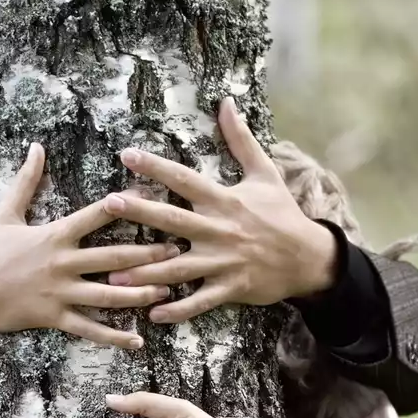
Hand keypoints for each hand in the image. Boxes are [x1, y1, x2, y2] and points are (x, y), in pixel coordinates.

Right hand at [0, 142, 178, 349]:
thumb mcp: (4, 214)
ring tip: (166, 291)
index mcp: (54, 235)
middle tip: (178, 249)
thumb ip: (26, 181)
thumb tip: (36, 147)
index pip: (97, 216)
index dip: (127, 205)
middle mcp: (62, 263)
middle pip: (113, 257)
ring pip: (108, 295)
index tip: (155, 199)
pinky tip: (137, 341)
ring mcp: (59, 293)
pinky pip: (88, 329)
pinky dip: (113, 336)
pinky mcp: (52, 318)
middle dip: (148, 253)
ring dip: (139, 293)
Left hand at [104, 98, 339, 322]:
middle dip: (140, 212)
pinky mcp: (229, 287)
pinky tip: (152, 314)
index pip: (184, 179)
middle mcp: (219, 230)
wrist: (309, 257)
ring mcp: (223, 261)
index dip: (156, 166)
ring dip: (146, 273)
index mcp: (223, 200)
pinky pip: (200, 301)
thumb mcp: (265, 173)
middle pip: (173, 220)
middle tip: (109, 204)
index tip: (126, 154)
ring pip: (179, 268)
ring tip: (112, 277)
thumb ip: (241, 140)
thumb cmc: (281, 214)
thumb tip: (226, 103)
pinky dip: (178, 310)